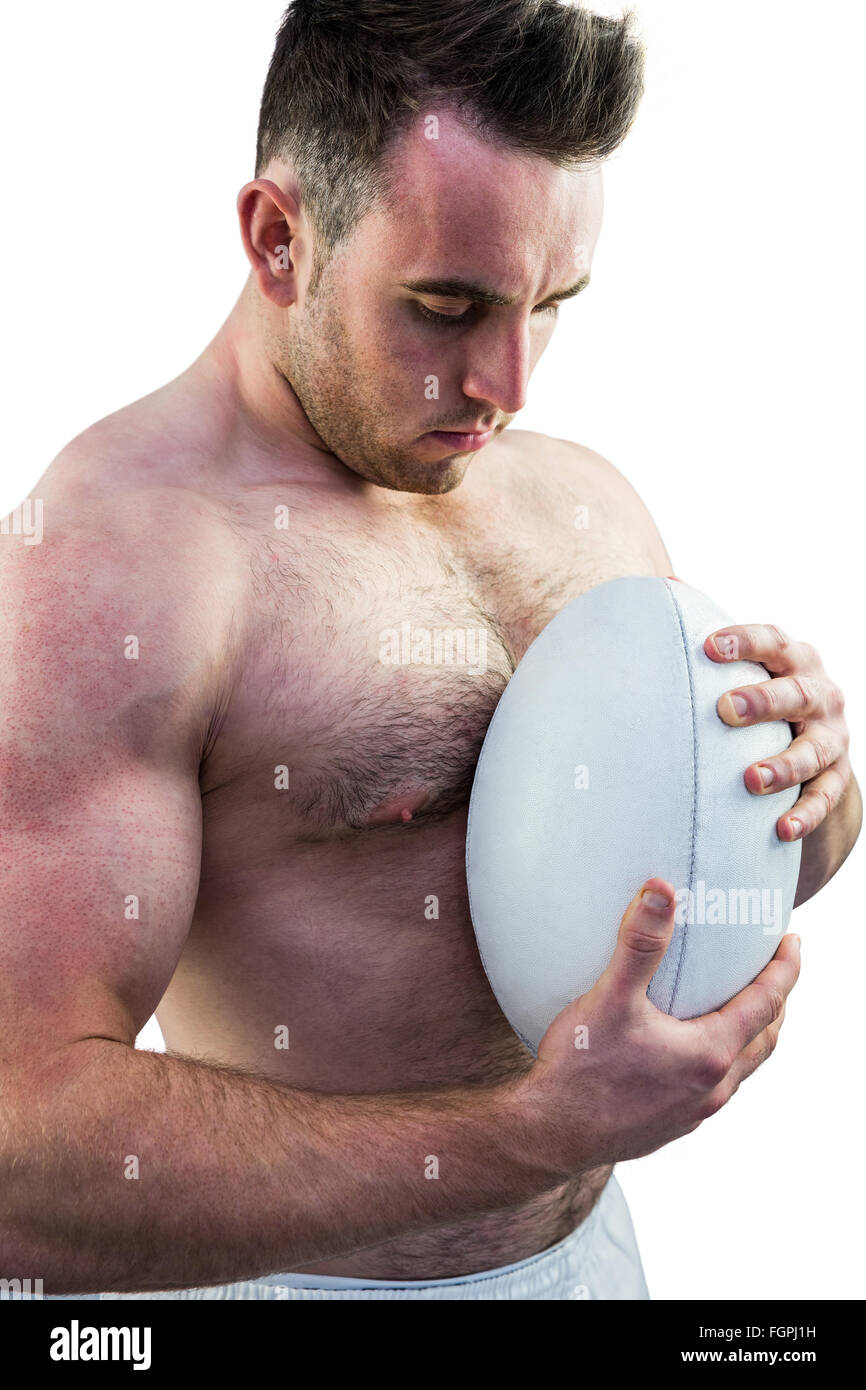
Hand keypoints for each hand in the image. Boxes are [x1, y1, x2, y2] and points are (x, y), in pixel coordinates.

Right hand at [521, 879, 799, 1174]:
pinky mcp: (672, 1124)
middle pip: (765, 1038)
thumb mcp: (610, 998)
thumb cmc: (580, 1068)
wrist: (549, 1135)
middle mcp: (712, 1087)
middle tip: (775, 970)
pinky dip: (724, 1057)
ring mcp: (695, 1111)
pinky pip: (715, 1086)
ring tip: (743, 1005)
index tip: (793, 940)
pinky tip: (693, 1046)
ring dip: (753, 1033)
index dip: (785, 969)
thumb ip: (639, 943)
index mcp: (709, 1053)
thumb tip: (660, 889)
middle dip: (777, 1001)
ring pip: (743, 1067)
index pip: (767, 1003)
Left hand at [705, 623, 849, 842]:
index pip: (773, 642)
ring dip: (784, 765)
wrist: (817, 740)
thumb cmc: (764, 690)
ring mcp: (832, 737)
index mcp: (794, 658)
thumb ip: (713, 629)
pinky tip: (781, 829)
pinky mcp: (836, 777)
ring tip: (751, 780)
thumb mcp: (749, 661)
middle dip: (763, 700)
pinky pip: (825, 797)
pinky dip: (805, 813)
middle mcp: (819, 693)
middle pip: (797, 693)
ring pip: (814, 750)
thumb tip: (667, 584)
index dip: (745, 642)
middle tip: (724, 710)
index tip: (709, 647)